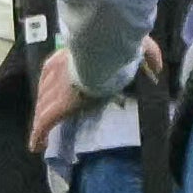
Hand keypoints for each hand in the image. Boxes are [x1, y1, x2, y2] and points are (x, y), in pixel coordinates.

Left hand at [26, 39, 162, 153]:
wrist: (105, 53)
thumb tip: (157, 67)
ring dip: (40, 121)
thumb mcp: (136, 46)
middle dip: (44, 102)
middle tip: (43, 115)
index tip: (56, 90)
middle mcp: (57, 71)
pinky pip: (44, 123)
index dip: (53, 80)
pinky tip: (35, 146)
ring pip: (43, 108)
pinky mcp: (58, 106)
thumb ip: (148, 54)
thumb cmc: (117, 47)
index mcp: (70, 55)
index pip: (54, 69)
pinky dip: (39, 134)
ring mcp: (56, 90)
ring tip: (38, 135)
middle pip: (45, 90)